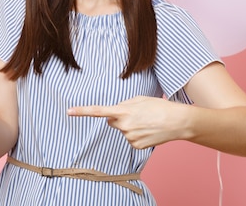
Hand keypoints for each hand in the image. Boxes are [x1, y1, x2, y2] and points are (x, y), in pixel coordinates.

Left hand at [67, 96, 189, 148]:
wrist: (177, 122)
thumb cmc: (159, 107)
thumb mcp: (139, 99)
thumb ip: (124, 104)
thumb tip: (116, 112)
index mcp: (123, 111)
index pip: (98, 111)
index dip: (82, 111)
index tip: (69, 111)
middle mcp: (124, 126)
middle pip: (112, 121)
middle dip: (120, 117)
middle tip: (137, 114)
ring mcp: (130, 137)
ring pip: (123, 131)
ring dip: (131, 126)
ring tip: (147, 122)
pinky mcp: (136, 146)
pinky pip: (131, 139)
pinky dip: (138, 135)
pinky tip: (148, 131)